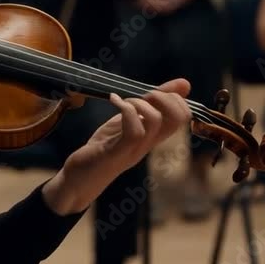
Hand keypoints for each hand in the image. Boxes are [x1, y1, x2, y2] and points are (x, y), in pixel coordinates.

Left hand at [42, 79, 192, 214]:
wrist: (80, 178)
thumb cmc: (104, 147)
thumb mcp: (128, 120)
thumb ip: (147, 105)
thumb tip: (180, 84)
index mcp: (153, 136)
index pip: (184, 116)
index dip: (176, 97)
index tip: (153, 90)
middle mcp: (149, 144)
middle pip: (179, 118)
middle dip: (165, 97)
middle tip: (143, 94)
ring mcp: (134, 149)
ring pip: (156, 121)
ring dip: (140, 102)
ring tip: (123, 100)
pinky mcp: (116, 153)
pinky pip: (134, 131)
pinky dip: (126, 110)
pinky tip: (113, 100)